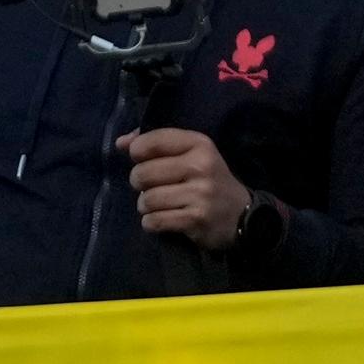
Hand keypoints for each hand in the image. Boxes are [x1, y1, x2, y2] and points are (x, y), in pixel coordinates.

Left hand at [122, 128, 255, 249]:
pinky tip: (163, 219)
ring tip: (159, 205)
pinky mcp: (196, 219)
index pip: (152, 141)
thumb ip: (156, 144)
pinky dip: (152, 223)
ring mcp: (200, 194)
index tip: (143, 160)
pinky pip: (154, 221)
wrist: (242, 214)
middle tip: (152, 187)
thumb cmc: (208, 180)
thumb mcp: (191, 154)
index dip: (137, 152)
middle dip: (140, 184)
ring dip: (146, 206)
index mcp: (200, 144)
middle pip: (142, 174)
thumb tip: (120, 142)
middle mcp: (201, 166)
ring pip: (146, 200)